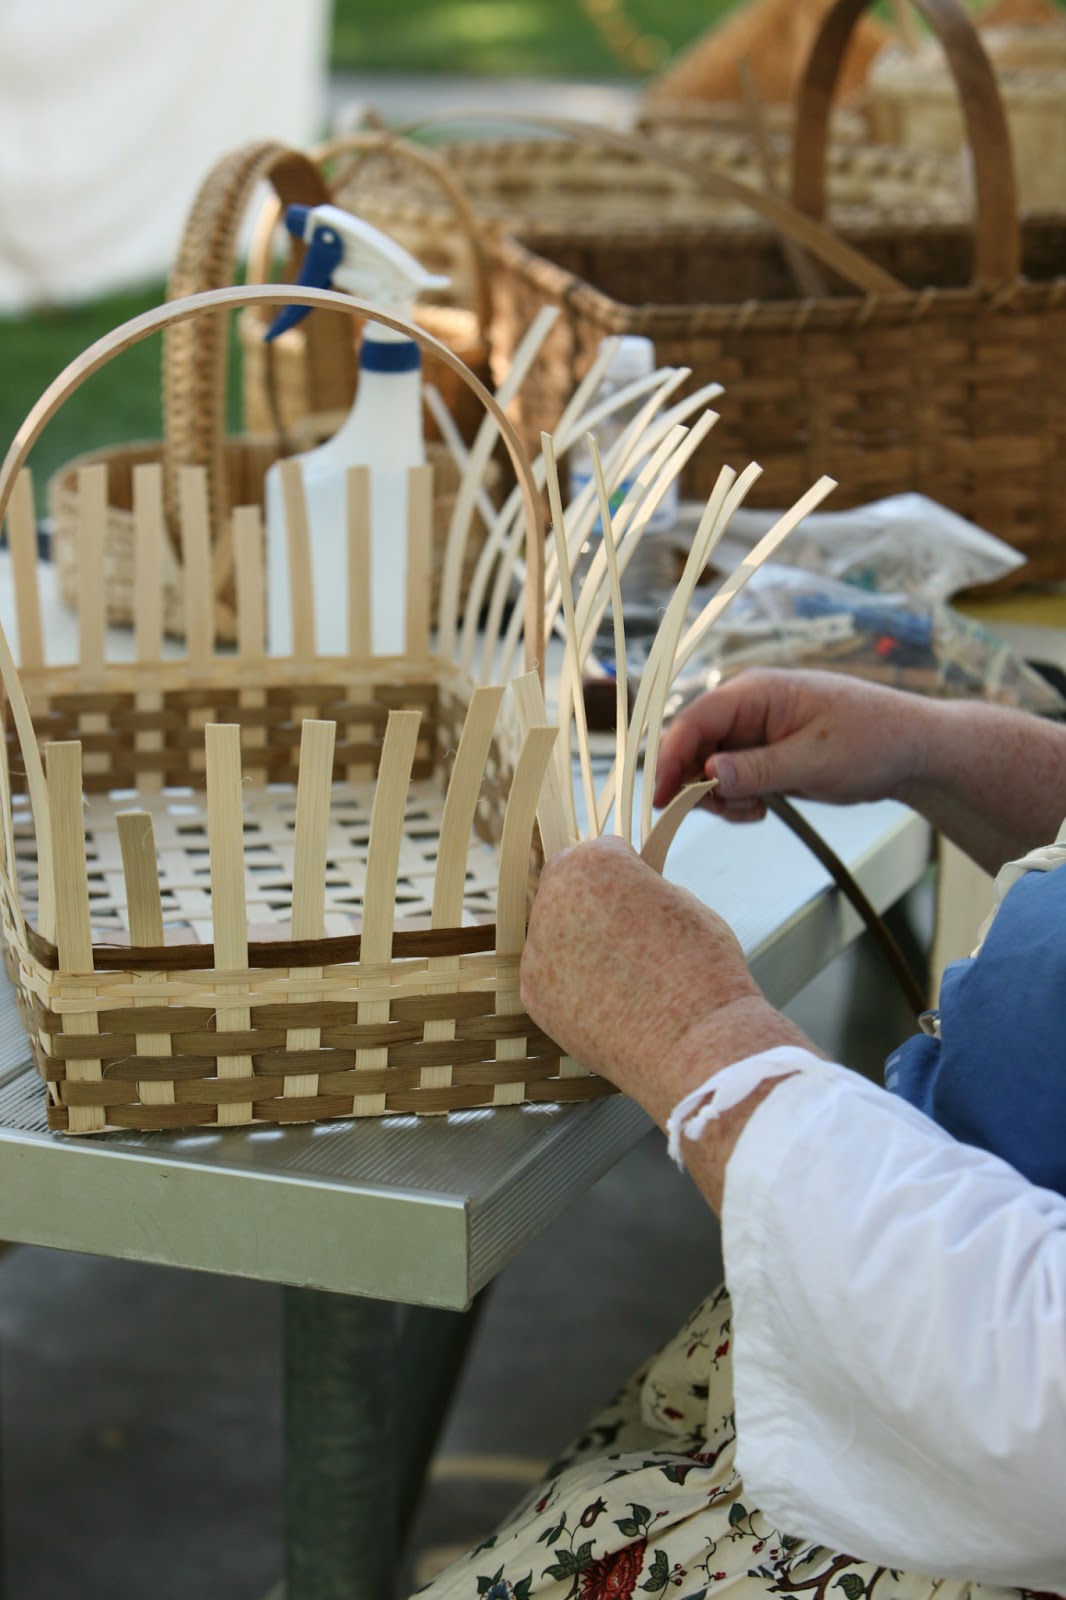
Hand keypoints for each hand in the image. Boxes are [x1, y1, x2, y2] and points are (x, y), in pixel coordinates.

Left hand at [521, 835, 807, 1130]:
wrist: (698, 1041)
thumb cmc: (703, 967)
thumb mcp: (682, 901)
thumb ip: (641, 888)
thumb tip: (626, 897)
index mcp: (594, 862)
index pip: (600, 851)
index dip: (627, 873)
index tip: (643, 894)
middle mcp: (553, 898)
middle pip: (567, 888)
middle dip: (593, 904)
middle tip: (629, 935)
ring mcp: (537, 948)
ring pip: (553, 932)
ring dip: (578, 942)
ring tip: (622, 973)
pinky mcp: (533, 994)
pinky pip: (549, 975)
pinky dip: (571, 983)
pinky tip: (607, 1000)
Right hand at [654, 668, 932, 822]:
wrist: (912, 750)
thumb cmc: (874, 741)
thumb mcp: (815, 760)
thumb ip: (758, 769)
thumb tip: (706, 774)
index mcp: (757, 692)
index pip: (695, 720)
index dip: (671, 758)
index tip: (661, 798)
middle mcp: (748, 708)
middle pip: (693, 746)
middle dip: (697, 785)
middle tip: (728, 812)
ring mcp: (754, 732)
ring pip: (706, 767)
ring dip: (718, 797)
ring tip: (755, 811)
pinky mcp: (762, 754)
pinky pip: (727, 778)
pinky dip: (735, 799)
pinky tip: (762, 809)